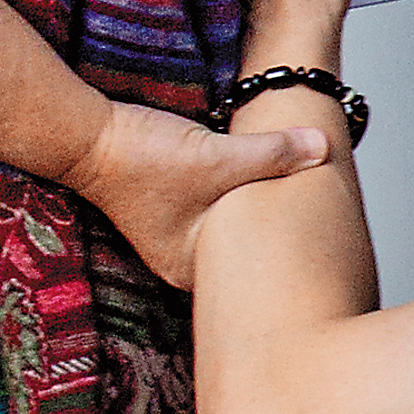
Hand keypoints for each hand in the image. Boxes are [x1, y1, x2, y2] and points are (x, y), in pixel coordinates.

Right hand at [63, 93, 325, 289]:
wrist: (87, 136)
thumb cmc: (142, 157)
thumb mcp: (218, 157)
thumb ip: (274, 154)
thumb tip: (323, 147)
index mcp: (189, 269)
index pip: (251, 278)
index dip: (288, 258)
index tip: (326, 246)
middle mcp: (180, 262)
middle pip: (242, 257)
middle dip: (274, 239)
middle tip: (322, 227)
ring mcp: (173, 238)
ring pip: (229, 234)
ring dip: (253, 218)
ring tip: (295, 204)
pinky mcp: (170, 210)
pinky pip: (215, 214)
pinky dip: (235, 204)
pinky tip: (256, 186)